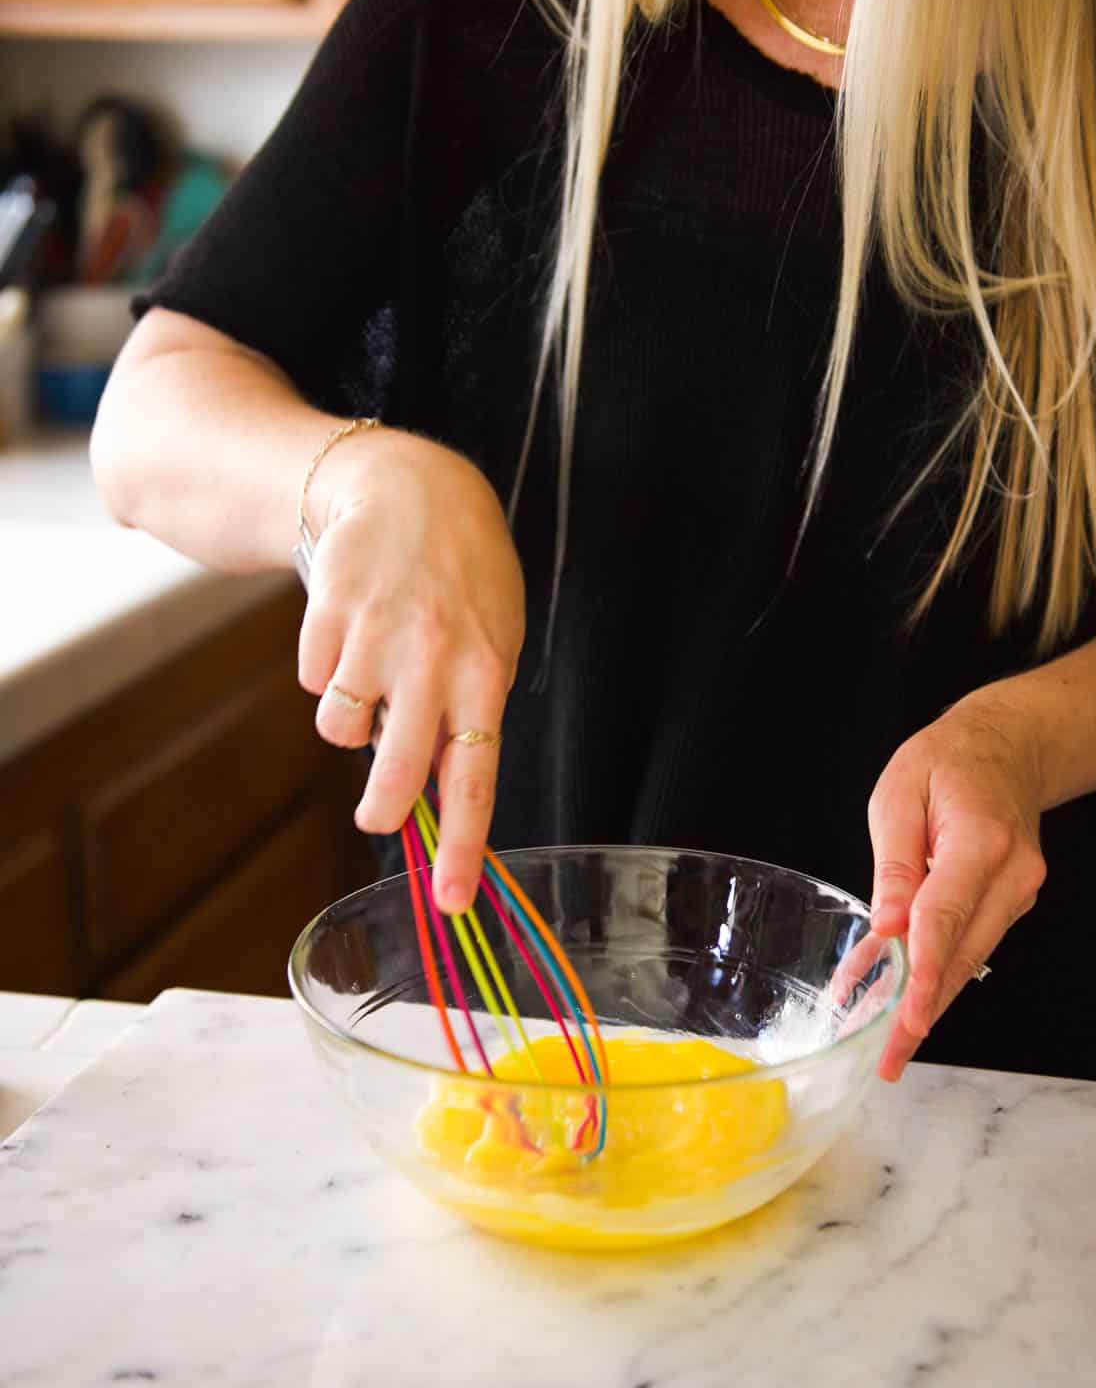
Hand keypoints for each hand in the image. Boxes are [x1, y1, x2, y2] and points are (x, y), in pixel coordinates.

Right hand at [296, 427, 524, 913]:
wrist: (409, 487)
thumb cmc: (461, 575)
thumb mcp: (490, 637)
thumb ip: (468, 708)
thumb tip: (437, 789)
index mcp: (484, 672)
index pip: (474, 778)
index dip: (461, 846)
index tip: (450, 901)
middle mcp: (431, 659)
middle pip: (395, 772)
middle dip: (383, 807)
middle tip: (379, 815)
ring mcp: (377, 634)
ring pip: (338, 729)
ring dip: (348, 723)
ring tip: (371, 683)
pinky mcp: (329, 610)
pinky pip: (312, 680)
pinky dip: (325, 670)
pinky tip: (350, 634)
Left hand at [867, 694, 1046, 1080]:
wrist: (1010, 748)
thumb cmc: (948, 762)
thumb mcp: (900, 793)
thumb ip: (894, 861)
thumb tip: (886, 926)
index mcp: (980, 841)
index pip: (947, 914)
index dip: (925, 969)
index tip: (908, 1014)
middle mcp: (1011, 875)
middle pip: (962, 954)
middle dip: (924, 1012)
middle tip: (889, 1059)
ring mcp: (1016, 893)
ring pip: (968, 960)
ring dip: (928, 1003)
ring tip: (890, 1048)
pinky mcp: (1009, 904)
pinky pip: (968, 945)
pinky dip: (936, 975)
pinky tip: (898, 1001)